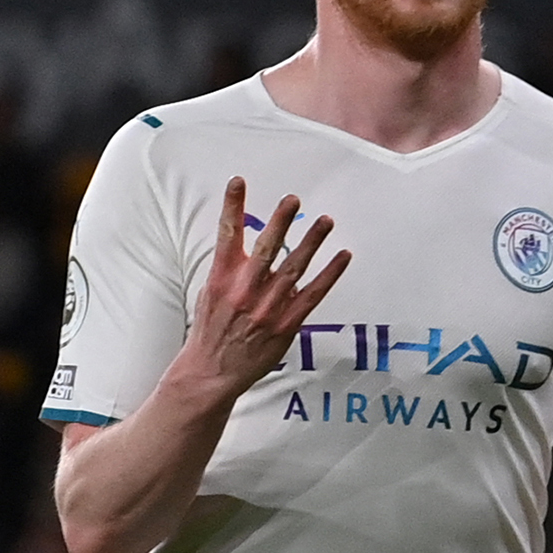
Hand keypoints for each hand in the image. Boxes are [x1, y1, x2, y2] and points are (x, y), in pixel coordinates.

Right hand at [183, 177, 350, 396]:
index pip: (226, 235)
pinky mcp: (286, 325)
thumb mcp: (210, 293)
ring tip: (326, 220)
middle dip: (279, 222)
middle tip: (293, 198)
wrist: (211, 372)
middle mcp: (244, 290)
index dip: (232, 206)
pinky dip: (330, 274)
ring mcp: (267, 308)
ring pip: (293, 268)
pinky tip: (343, 255)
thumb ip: (229, 267)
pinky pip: (313, 294)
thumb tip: (248, 242)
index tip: (238, 181)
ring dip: (311, 242)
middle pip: (265, 248)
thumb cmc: (211, 330)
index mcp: (221, 279)